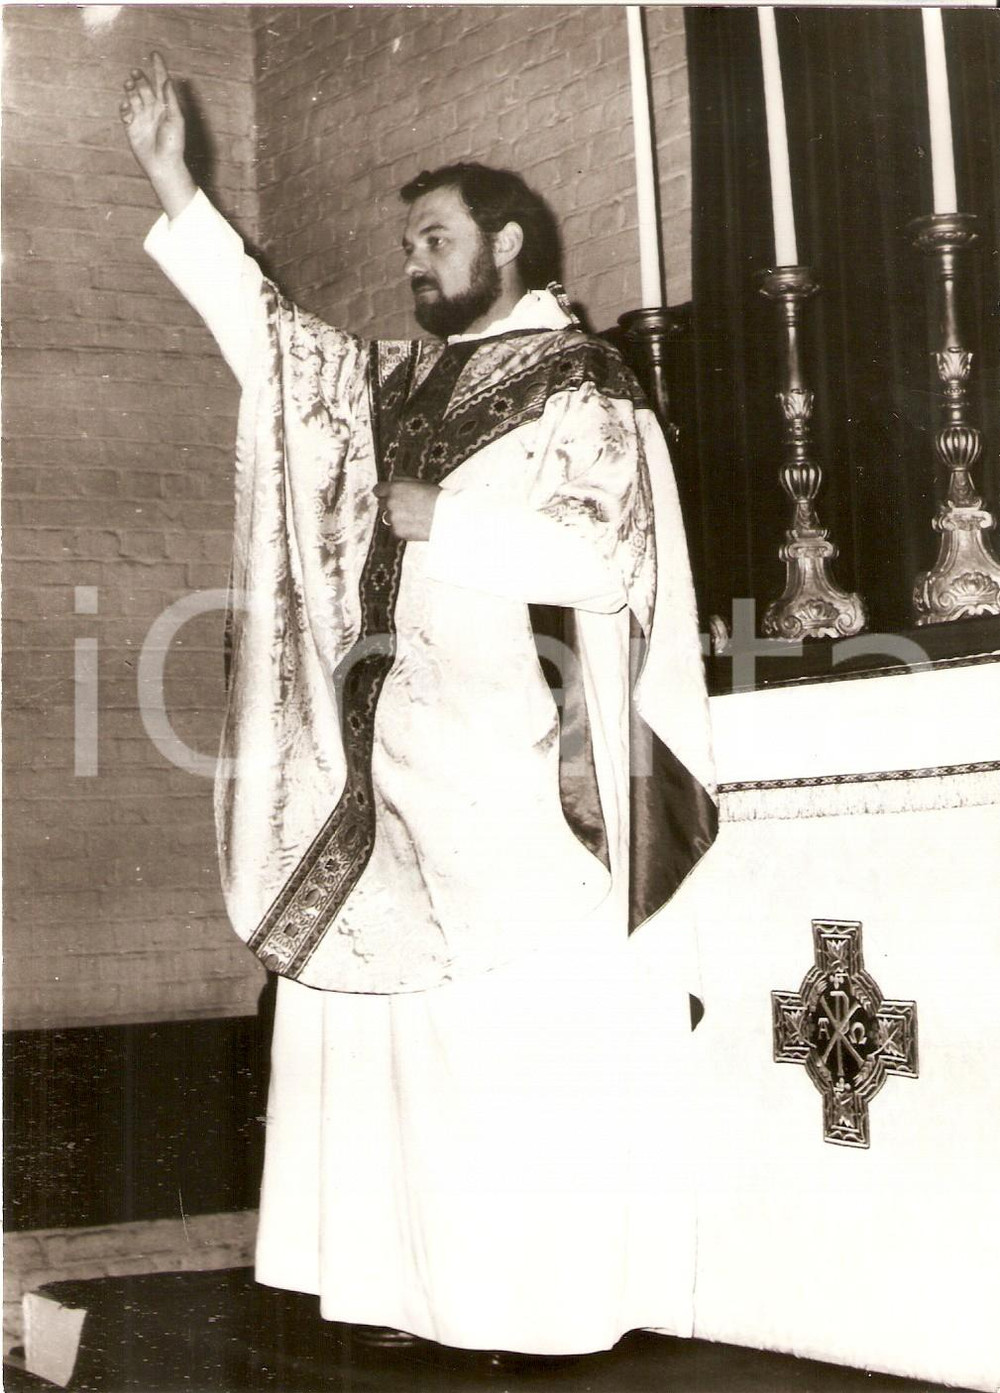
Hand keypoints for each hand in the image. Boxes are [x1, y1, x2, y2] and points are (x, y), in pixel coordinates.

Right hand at [119, 52, 194, 217]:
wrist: (163, 165)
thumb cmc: (174, 144)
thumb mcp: (175, 119)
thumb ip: (170, 100)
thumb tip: (166, 80)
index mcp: (166, 105)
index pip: (160, 82)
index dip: (158, 68)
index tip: (154, 53)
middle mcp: (153, 108)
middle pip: (144, 87)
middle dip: (139, 78)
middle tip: (135, 73)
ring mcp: (141, 116)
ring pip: (133, 96)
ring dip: (130, 89)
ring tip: (129, 85)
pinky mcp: (131, 126)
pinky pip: (125, 112)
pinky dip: (124, 107)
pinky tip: (126, 108)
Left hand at [374, 480, 439, 540]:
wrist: (448, 517)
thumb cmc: (437, 499)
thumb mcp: (419, 483)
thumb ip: (402, 482)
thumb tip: (393, 481)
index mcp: (395, 489)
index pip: (377, 490)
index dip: (383, 492)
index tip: (387, 494)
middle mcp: (391, 503)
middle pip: (382, 504)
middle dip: (391, 504)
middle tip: (405, 506)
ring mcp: (393, 519)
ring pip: (388, 517)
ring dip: (396, 517)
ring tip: (412, 516)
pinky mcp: (398, 532)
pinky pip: (395, 529)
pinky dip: (402, 527)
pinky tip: (414, 524)